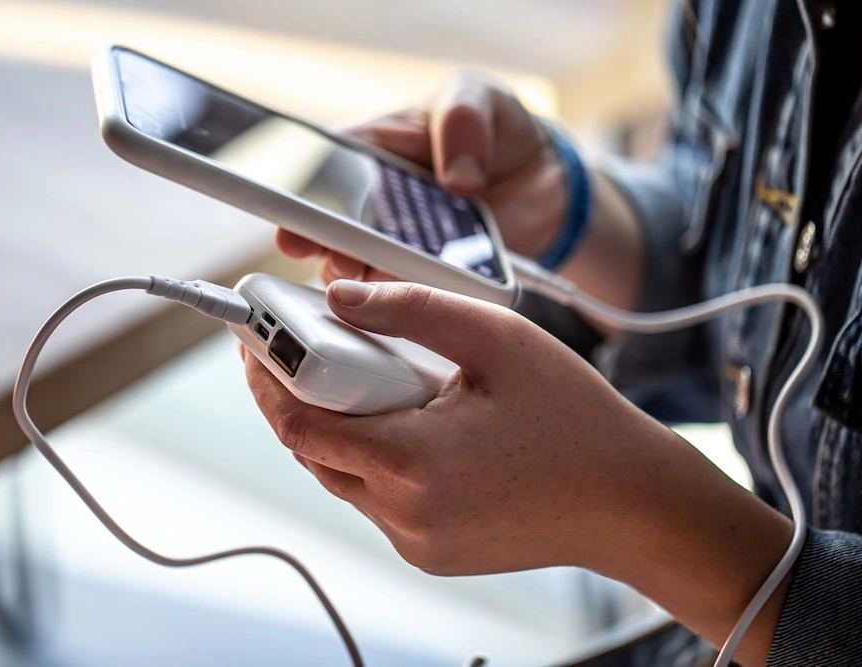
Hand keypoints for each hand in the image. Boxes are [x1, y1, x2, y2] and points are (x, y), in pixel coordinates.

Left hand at [242, 279, 794, 664]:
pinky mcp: (429, 552)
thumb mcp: (497, 340)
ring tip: (363, 377)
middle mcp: (404, 516)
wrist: (633, 504)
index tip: (252, 339)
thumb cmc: (576, 421)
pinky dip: (371, 455)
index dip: (266, 378)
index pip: (299, 424)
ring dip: (336, 424)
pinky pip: (374, 497)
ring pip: (340, 474)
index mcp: (413, 464)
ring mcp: (416, 542)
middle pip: (311, 449)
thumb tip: (340, 296)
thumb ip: (410, 310)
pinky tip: (404, 420)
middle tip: (299, 345)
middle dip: (296, 395)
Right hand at [278, 70, 567, 283]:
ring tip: (373, 283)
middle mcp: (372, 207)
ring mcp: (400, 248)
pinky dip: (413, 306)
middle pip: (333, 237)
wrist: (544, 176)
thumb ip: (462, 122)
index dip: (299, 205)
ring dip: (367, 284)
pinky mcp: (433, 279)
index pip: (319, 178)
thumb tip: (458, 180)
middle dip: (327, 251)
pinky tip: (417, 305)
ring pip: (365, 275)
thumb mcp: (477, 99)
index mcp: (366, 154)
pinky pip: (414, 298)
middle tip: (331, 259)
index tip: (292, 227)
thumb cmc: (494, 126)